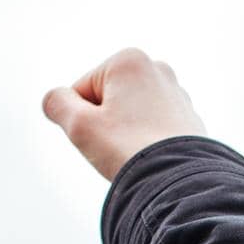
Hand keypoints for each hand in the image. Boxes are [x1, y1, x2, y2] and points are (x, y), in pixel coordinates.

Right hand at [42, 48, 206, 180]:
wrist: (178, 183)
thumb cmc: (128, 150)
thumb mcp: (79, 126)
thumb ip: (57, 104)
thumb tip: (54, 99)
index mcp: (129, 60)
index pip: (81, 90)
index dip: (82, 119)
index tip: (102, 135)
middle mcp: (157, 69)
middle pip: (106, 100)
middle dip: (105, 124)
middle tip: (118, 146)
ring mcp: (177, 94)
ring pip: (129, 117)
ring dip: (125, 135)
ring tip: (137, 152)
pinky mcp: (188, 119)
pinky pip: (152, 130)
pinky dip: (146, 143)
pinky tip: (154, 158)